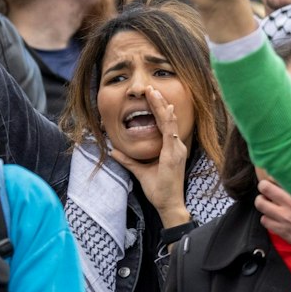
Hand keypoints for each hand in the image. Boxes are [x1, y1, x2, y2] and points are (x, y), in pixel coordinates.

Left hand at [113, 86, 192, 227]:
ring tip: (154, 93)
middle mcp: (176, 146)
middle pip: (168, 119)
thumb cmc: (159, 189)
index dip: (159, 109)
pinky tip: (165, 109)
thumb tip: (114, 151)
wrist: (168, 203)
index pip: (165, 124)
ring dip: (162, 106)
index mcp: (171, 148)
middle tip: (150, 88)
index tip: (151, 96)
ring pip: (170, 122)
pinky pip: (171, 132)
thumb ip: (128, 160)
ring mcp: (177, 149)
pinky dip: (167, 119)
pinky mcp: (174, 154)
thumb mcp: (140, 171)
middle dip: (159, 102)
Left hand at [256, 180, 290, 275]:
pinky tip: (276, 220)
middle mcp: (289, 203)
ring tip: (271, 206)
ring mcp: (283, 217)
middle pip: (264, 188)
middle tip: (267, 192)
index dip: (275, 179)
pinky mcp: (280, 230)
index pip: (278, 178)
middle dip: (263, 189)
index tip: (276, 182)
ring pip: (260, 204)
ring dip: (264, 204)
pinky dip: (268, 219)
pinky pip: (263, 220)